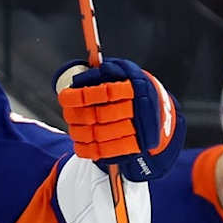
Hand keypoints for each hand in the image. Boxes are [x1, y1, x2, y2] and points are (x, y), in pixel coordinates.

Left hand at [55, 58, 185, 180]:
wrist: (157, 110)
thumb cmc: (133, 90)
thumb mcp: (123, 72)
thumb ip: (104, 71)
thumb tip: (85, 71)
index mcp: (136, 85)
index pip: (106, 92)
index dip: (82, 96)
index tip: (65, 97)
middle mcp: (140, 107)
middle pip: (101, 115)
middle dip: (78, 116)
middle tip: (68, 115)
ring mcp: (140, 128)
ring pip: (103, 134)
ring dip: (81, 134)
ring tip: (73, 130)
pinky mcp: (137, 145)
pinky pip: (109, 151)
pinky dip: (90, 150)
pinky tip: (80, 145)